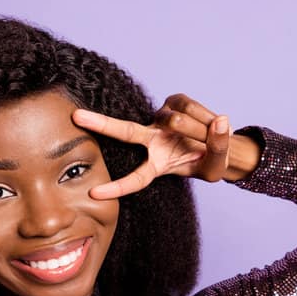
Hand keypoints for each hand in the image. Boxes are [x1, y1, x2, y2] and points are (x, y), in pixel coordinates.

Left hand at [72, 93, 257, 199]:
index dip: (117, 187)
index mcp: (157, 165)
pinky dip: (204, 115)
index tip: (94, 194)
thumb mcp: (217, 166)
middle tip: (76, 117)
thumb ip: (219, 147)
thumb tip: (220, 121)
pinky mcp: (172, 101)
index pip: (135, 179)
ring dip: (200, 129)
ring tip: (212, 135)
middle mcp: (152, 140)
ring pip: (177, 120)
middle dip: (100, 123)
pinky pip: (188, 106)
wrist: (218, 142)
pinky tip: (210, 121)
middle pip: (125, 132)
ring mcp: (160, 119)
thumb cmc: (210, 161)